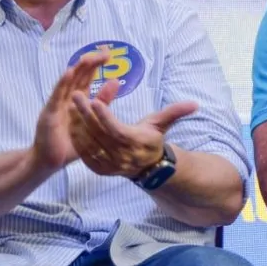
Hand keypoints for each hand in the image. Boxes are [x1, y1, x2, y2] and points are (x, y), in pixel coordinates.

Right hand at [31, 52, 109, 171]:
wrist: (50, 161)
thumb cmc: (72, 141)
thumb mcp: (92, 119)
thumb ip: (103, 101)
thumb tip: (116, 80)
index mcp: (77, 99)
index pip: (87, 76)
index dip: (96, 64)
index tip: (108, 52)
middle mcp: (67, 98)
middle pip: (78, 76)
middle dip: (90, 63)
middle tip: (103, 52)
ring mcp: (57, 105)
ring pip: (67, 83)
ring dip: (76, 69)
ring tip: (87, 57)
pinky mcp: (49, 114)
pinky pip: (56, 97)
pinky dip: (62, 84)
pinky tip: (68, 73)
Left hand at [69, 81, 197, 178]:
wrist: (148, 168)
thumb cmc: (152, 139)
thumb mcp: (162, 124)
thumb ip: (175, 112)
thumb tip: (195, 104)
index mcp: (136, 142)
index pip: (117, 129)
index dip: (105, 116)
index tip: (94, 100)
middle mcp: (122, 156)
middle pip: (99, 134)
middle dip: (86, 114)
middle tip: (76, 96)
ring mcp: (109, 164)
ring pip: (88, 143)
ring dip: (78, 125)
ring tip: (71, 106)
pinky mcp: (99, 169)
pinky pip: (84, 153)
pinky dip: (76, 139)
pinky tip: (71, 124)